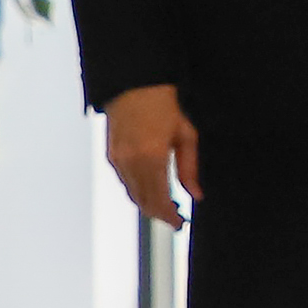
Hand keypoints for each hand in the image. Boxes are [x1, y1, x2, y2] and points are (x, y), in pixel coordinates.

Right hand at [103, 86, 206, 229]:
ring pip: (132, 195)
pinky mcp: (111, 156)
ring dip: (148, 205)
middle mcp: (132, 162)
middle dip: (160, 215)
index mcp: (153, 157)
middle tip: (175, 217)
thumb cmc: (161, 104)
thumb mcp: (186, 135)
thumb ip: (190, 169)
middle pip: (144, 203)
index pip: (160, 201)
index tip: (180, 222)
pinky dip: (137, 191)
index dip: (170, 217)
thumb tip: (195, 193)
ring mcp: (118, 160)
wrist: (135, 85)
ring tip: (167, 204)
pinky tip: (151, 188)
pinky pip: (125, 183)